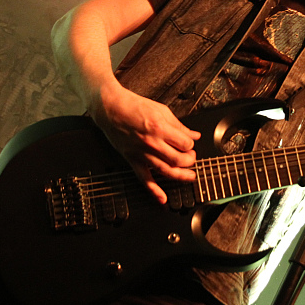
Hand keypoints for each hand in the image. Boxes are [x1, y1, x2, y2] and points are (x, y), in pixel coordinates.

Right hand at [90, 82, 199, 204]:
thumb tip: (194, 135)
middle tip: (191, 158)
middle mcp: (152, 143)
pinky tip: (162, 198)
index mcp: (160, 128)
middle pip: (178, 159)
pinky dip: (154, 190)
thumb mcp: (161, 110)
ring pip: (166, 171)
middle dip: (189, 160)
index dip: (191, 145)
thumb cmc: (134, 106)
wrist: (111, 108)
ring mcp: (142, 153)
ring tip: (189, 176)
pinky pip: (144, 178)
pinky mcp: (133, 159)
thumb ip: (179, 126)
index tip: (190, 144)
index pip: (185, 144)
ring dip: (181, 176)